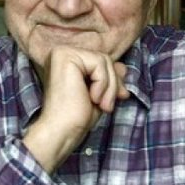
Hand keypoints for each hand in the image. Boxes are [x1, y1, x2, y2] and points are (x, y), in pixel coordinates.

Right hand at [23, 45, 128, 172]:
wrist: (61, 131)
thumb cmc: (77, 117)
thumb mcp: (99, 95)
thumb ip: (108, 78)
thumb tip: (123, 66)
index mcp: (66, 62)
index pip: (100, 62)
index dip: (113, 80)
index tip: (119, 97)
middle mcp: (61, 53)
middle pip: (103, 59)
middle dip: (113, 84)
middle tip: (107, 106)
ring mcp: (62, 53)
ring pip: (104, 60)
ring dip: (109, 87)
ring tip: (101, 105)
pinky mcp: (65, 56)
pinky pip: (99, 63)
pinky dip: (103, 84)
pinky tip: (92, 98)